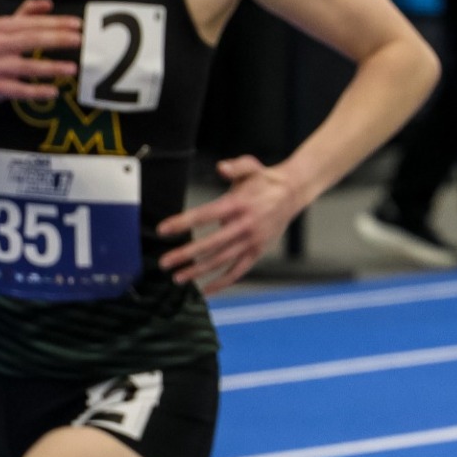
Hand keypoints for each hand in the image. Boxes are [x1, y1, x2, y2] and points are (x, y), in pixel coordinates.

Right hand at [0, 0, 80, 107]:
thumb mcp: (1, 31)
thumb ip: (25, 15)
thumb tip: (47, 2)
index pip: (30, 23)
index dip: (55, 23)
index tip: (78, 24)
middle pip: (29, 40)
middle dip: (56, 39)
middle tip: (80, 40)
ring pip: (25, 67)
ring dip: (51, 67)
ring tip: (73, 68)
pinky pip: (17, 90)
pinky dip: (36, 91)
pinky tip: (54, 92)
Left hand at [156, 156, 298, 294]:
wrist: (293, 193)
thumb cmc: (265, 180)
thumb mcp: (251, 167)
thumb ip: (236, 166)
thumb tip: (221, 168)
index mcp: (239, 204)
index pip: (205, 215)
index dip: (183, 223)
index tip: (163, 230)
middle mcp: (245, 225)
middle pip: (211, 243)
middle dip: (186, 254)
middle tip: (164, 262)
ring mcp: (252, 241)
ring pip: (222, 260)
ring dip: (199, 271)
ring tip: (178, 278)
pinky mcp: (258, 251)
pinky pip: (239, 271)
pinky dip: (223, 282)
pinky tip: (206, 290)